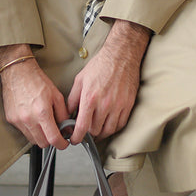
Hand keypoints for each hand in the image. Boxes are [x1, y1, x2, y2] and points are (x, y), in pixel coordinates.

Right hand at [0, 45, 69, 148]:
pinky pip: (23, 132)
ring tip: (44, 124)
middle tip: (55, 133)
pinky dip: (31, 129)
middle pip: (42, 143)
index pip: (53, 139)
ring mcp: (18, 120)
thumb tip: (67, 128)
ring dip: (40, 136)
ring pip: (32, 140)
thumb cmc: (36, 80)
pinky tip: (33, 119)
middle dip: (51, 140)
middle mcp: (28, 118)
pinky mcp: (11, 119)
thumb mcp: (56, 96)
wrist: (17, 71)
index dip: (61, 144)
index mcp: (42, 112)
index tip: (63, 143)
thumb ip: (63, 114)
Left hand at [67, 20, 150, 143]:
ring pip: (108, 130)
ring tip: (96, 130)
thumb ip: (72, 99)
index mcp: (90, 98)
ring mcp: (118, 105)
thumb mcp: (80, 80)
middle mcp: (105, 104)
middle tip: (85, 131)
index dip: (77, 137)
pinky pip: (120, 124)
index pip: (83, 126)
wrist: (121, 56)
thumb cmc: (100, 66)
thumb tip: (68, 114)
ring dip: (101, 133)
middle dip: (88, 133)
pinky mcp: (128, 105)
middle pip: (95, 130)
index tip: (75, 139)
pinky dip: (113, 128)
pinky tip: (108, 124)